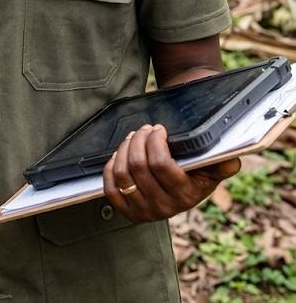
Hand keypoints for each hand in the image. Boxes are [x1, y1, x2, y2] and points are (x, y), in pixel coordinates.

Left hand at [103, 124, 240, 222]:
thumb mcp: (212, 168)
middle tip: (144, 129)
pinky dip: (111, 168)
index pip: (160, 164)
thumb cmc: (196, 174)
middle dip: (139, 139)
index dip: (154, 141)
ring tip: (133, 138)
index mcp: (186, 195)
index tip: (158, 129)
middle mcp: (165, 208)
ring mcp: (145, 212)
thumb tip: (233, 160)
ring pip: (123, 174)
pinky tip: (119, 155)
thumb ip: (222, 163)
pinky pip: (111, 189)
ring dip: (124, 149)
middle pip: (138, 165)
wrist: (182, 194)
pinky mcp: (129, 213)